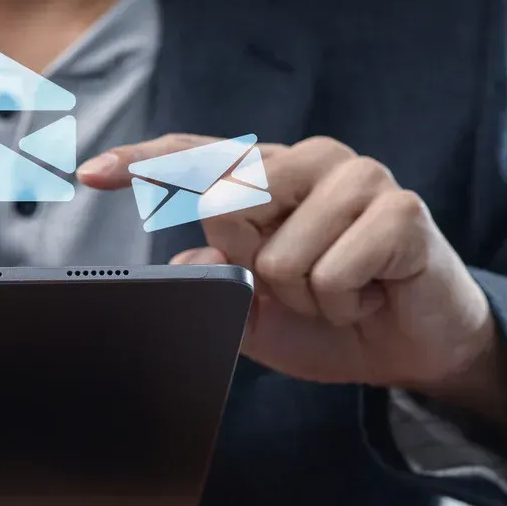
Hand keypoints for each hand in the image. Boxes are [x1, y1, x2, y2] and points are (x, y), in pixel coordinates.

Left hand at [79, 135, 506, 423]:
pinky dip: (343, 305)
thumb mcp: (260, 315)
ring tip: (342, 294)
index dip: (145, 163)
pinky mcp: (401, 210)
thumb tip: (180, 264)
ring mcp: (360, 179)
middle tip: (302, 285)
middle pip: (227, 202)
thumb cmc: (338, 319)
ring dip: (307, 297)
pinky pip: (333, 273)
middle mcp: (313, 160)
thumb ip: (218, 285)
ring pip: (280, 254)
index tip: (90, 175)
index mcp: (273, 174)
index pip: (200, 157)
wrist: (417, 349)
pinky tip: (371, 295)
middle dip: (253, 267)